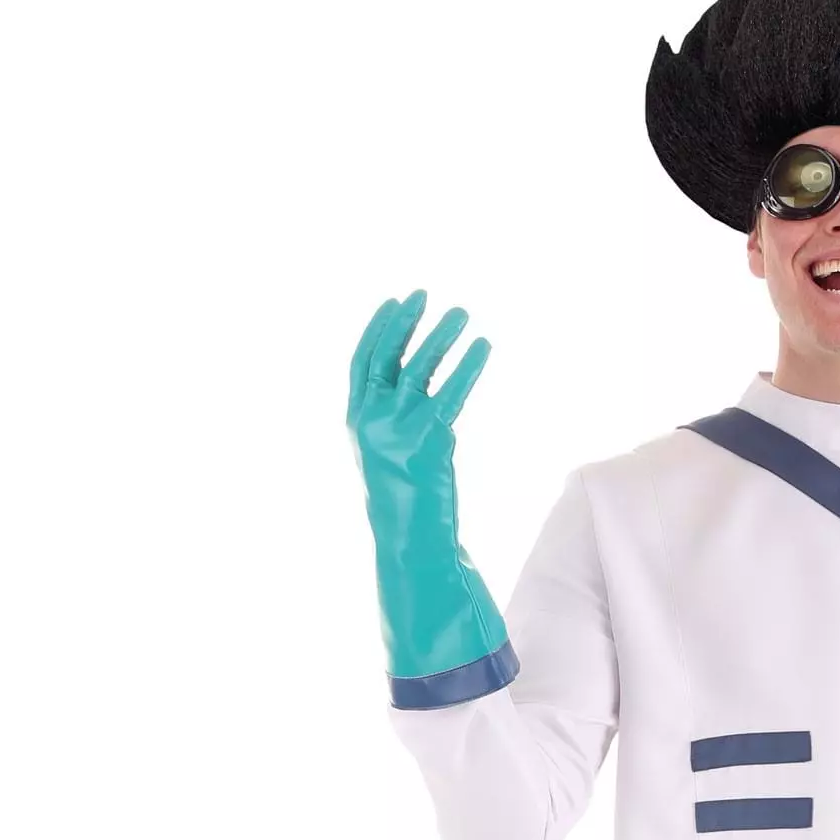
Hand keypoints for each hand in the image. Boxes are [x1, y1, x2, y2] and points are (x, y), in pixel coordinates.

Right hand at [344, 290, 509, 689]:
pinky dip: (469, 367)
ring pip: (420, 367)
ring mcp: (396, 428)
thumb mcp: (393, 457)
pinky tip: (483, 347)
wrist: (409, 544)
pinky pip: (451, 392)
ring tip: (463, 314)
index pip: (363, 362)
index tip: (397, 302)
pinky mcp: (427, 439)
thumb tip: (436, 398)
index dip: (379, 329)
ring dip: (442, 337)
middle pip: (388, 355)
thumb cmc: (406, 508)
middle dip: (408, 322)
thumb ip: (403, 423)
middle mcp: (371, 419)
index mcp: (356, 421)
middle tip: (427, 295)